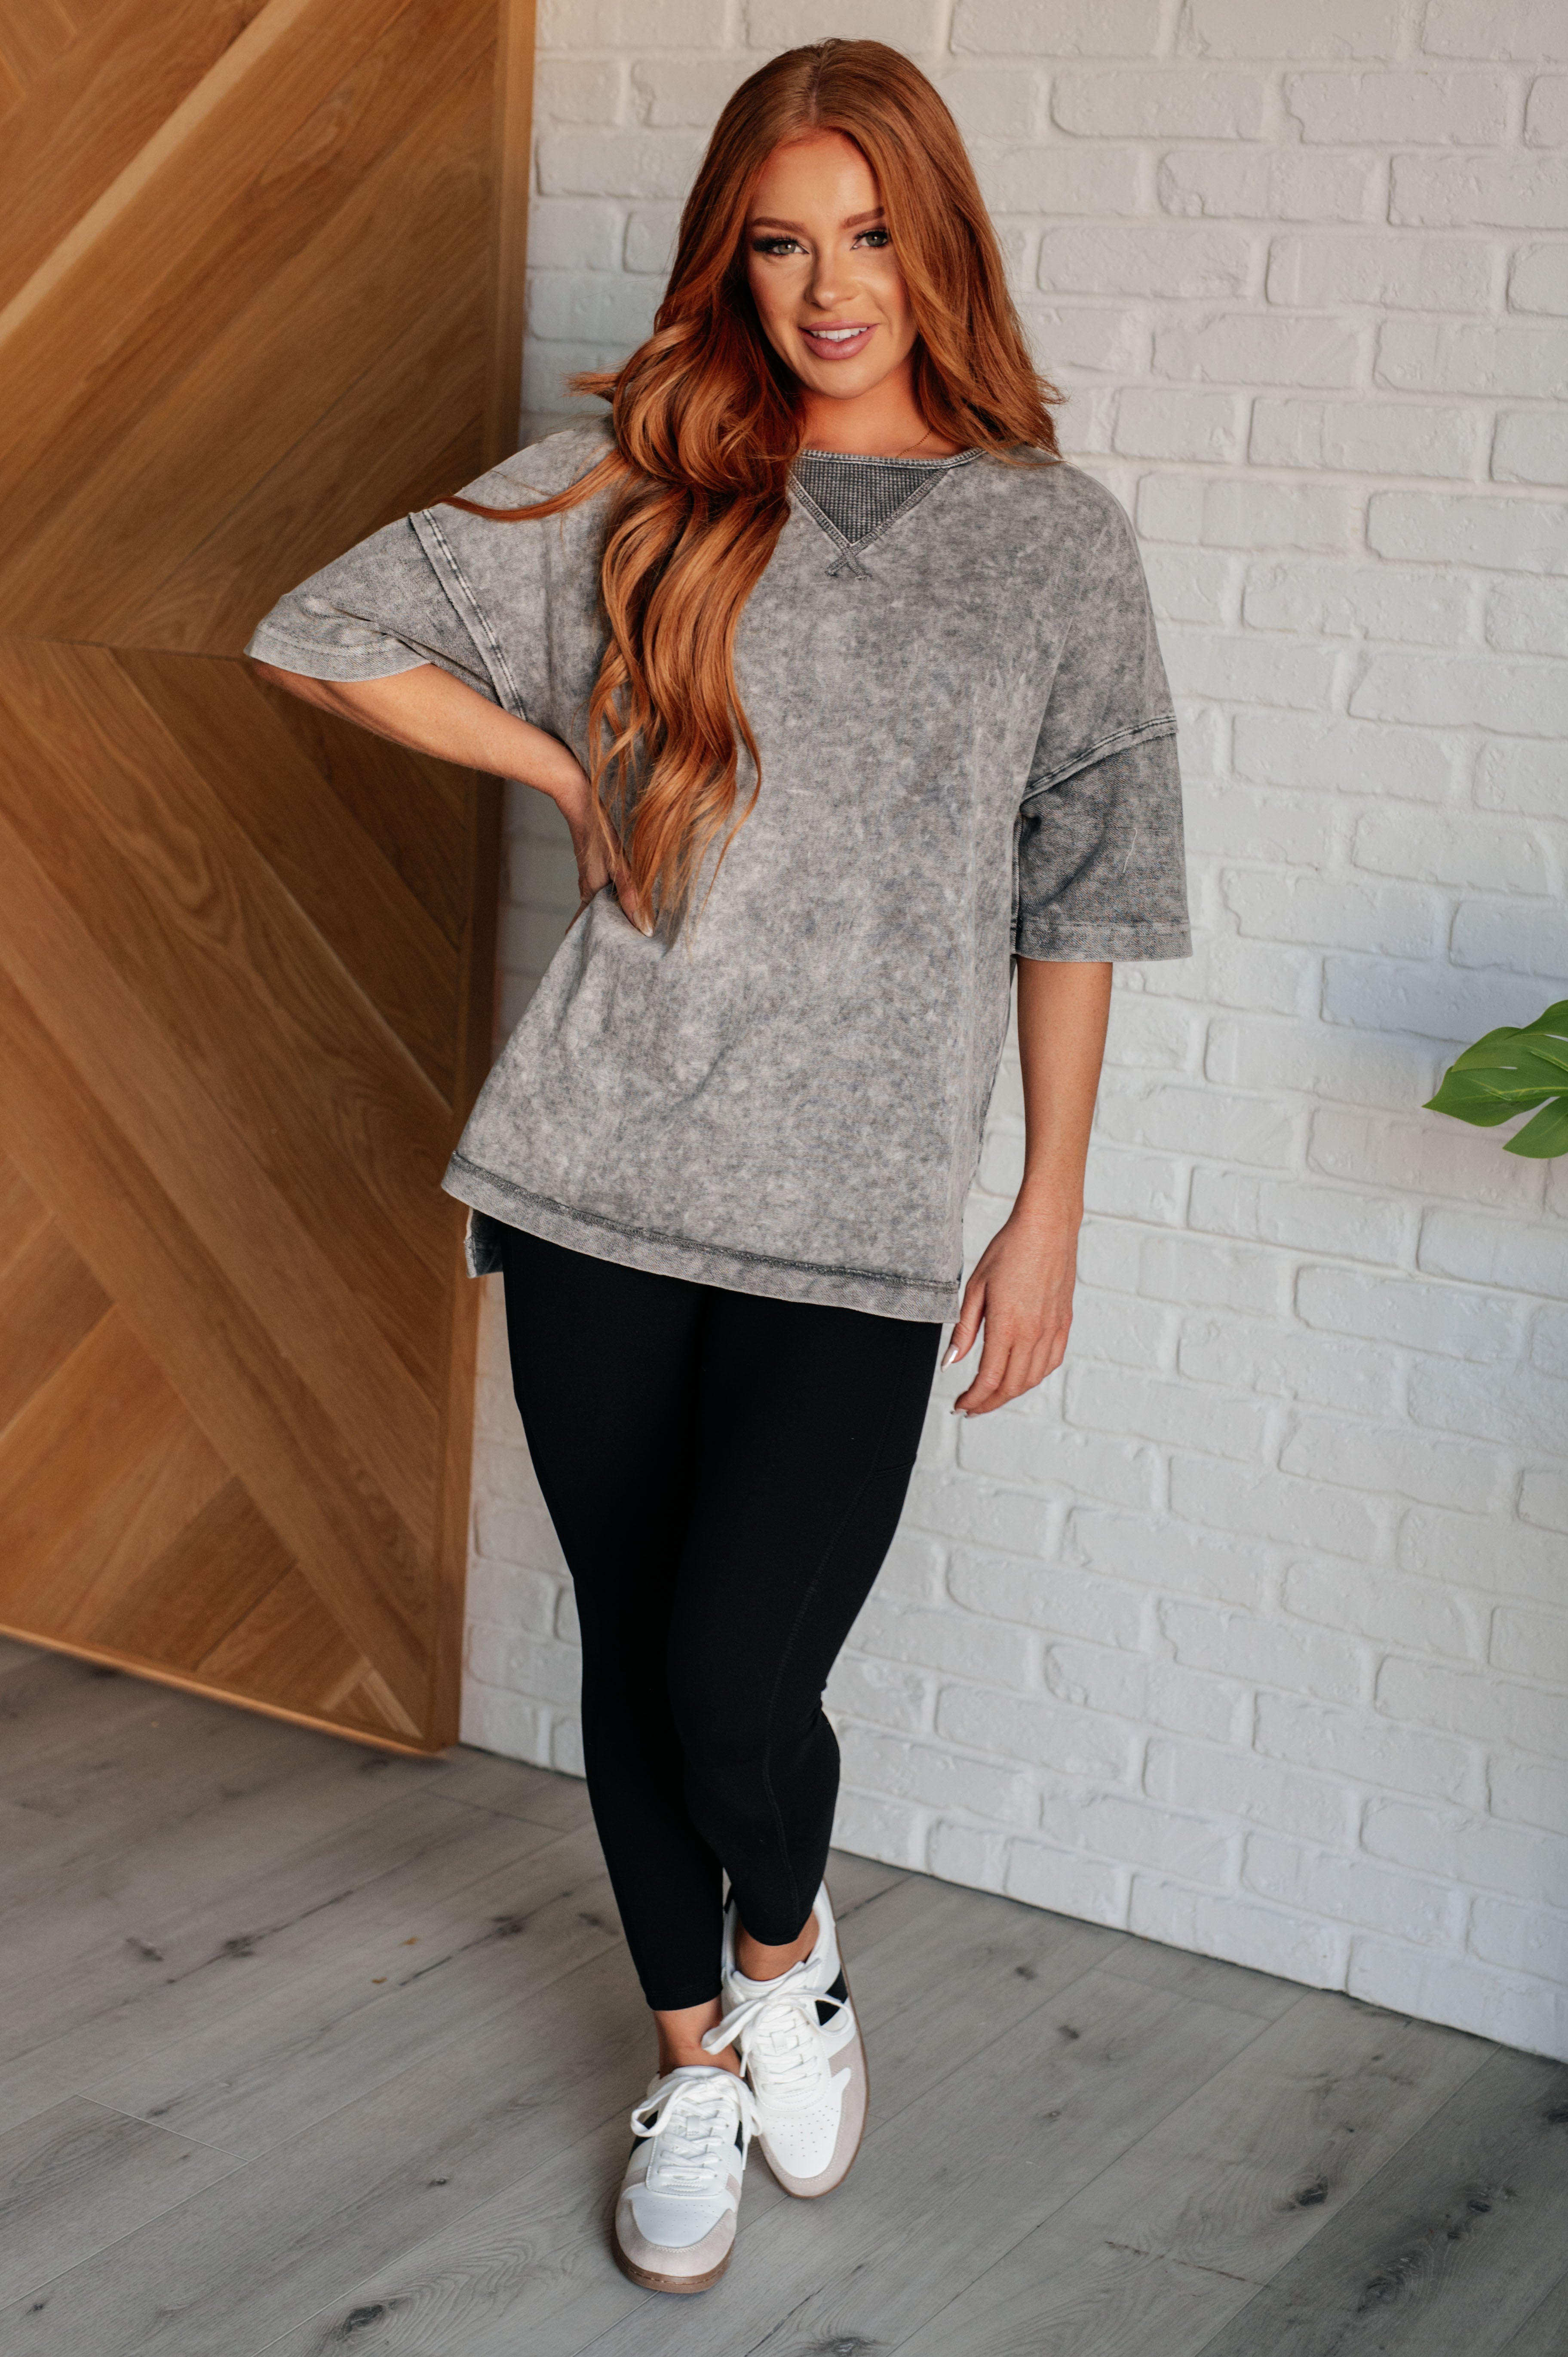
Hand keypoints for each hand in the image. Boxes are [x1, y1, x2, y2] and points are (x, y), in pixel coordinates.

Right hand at [554, 764, 647, 933]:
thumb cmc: (599, 830)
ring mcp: (590, 875)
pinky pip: (604, 888)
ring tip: (627, 929)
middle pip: (596, 917)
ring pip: (601, 902)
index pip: (588, 925)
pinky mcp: (595, 864)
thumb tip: (645, 927)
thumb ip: (633, 895)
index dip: (595, 941)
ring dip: (611, 915)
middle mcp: (588, 886)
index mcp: (591, 891)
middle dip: (605, 932)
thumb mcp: (620, 864)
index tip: (600, 957)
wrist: (579, 799)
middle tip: (621, 949)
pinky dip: (613, 898)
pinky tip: (624, 897)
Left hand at [945, 1196, 1080, 1414]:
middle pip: (1012, 1386)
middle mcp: (1034, 1333)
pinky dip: (1034, 1376)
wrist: (1048, 1227)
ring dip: (1011, 1393)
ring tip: (991, 1395)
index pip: (989, 1379)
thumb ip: (964, 1330)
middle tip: (971, 1407)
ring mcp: (1053, 1329)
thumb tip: (950, 1364)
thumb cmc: (1009, 1250)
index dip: (973, 1399)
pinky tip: (1020, 1374)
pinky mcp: (1064, 1322)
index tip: (960, 1405)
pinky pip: (1052, 1361)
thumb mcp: (975, 1288)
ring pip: (1033, 1378)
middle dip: (989, 1403)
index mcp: (1008, 1325)